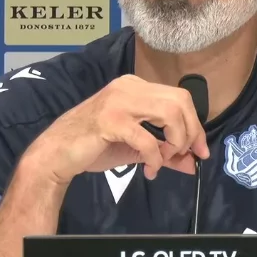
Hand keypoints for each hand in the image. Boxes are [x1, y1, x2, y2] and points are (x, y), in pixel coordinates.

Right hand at [28, 75, 210, 182]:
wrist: (56, 154)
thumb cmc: (93, 147)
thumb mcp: (135, 149)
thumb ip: (165, 152)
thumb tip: (194, 164)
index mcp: (135, 87)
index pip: (179, 97)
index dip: (195, 125)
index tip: (200, 151)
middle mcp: (129, 87)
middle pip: (180, 100)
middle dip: (192, 132)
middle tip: (188, 156)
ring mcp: (119, 101)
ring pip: (170, 112)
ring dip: (176, 140)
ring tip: (165, 159)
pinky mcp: (110, 121)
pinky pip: (147, 138)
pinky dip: (155, 157)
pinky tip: (150, 169)